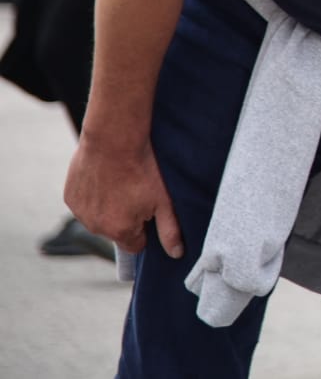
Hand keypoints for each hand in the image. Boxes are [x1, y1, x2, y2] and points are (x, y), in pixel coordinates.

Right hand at [66, 132, 181, 258]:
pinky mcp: (69, 196)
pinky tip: (105, 177)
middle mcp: (95, 227)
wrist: (113, 139)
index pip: (136, 245)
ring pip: (99, 217)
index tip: (150, 210)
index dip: (145, 229)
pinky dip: (93, 195)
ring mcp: (79, 212)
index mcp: (120, 231)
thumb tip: (176, 254)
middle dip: (127, 217)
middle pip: (117, 231)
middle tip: (137, 191)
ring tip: (121, 182)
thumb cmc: (143, 168)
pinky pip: (84, 203)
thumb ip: (170, 230)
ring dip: (108, 207)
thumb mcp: (164, 200)